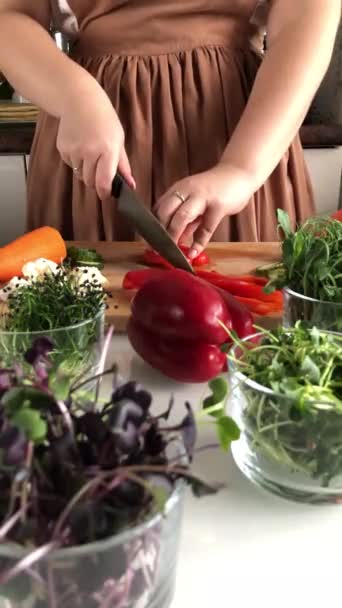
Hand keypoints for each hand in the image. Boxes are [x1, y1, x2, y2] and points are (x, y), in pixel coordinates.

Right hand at [56, 83, 133, 199]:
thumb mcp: (118, 140)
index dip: (104, 193)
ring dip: (86, 171)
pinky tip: (80, 147)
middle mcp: (90, 152)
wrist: (80, 100)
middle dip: (95, 182)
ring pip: (80, 175)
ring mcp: (74, 150)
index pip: (104, 182)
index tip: (106, 195)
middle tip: (99, 172)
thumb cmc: (104, 120)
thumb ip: (123, 165)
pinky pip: (71, 165)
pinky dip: (76, 162)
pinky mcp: (63, 148)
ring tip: (90, 154)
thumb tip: (131, 185)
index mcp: (108, 150)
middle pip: (90, 182)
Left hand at [154, 163, 254, 257]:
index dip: (153, 227)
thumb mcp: (196, 202)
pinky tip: (193, 253)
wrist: (240, 173)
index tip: (150, 243)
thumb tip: (176, 239)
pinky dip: (198, 243)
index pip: (159, 208)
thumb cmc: (217, 189)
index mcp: (178, 189)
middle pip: (166, 211)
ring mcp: (203, 196)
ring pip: (181, 216)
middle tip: (158, 250)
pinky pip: (206, 228)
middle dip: (160, 233)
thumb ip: (187, 219)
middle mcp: (187, 190)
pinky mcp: (218, 205)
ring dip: (174, 236)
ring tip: (172, 252)